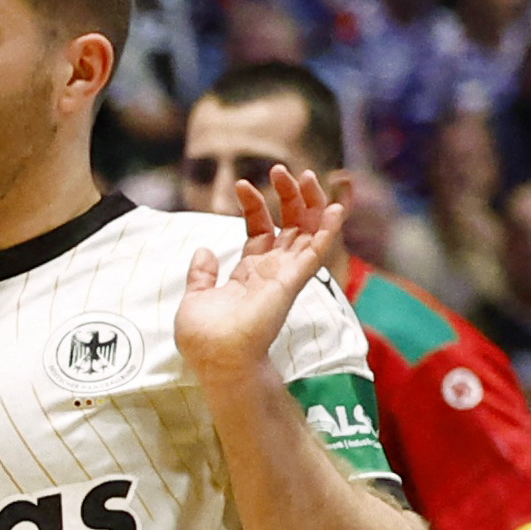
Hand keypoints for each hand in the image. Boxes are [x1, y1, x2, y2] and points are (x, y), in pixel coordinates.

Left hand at [176, 158, 340, 397]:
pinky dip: (328, 228)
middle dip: (288, 195)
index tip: (240, 184)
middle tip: (280, 168)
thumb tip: (204, 250)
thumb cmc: (205, 339)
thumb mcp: (195, 299)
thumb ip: (202, 275)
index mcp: (250, 272)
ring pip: (308, 231)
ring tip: (306, 175)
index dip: (254, 205)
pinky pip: (317, 251)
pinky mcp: (293, 281)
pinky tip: (335, 205)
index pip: (260, 229)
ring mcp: (285, 275)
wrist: (216, 361)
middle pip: (290, 224)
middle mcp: (272, 271)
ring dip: (310, 202)